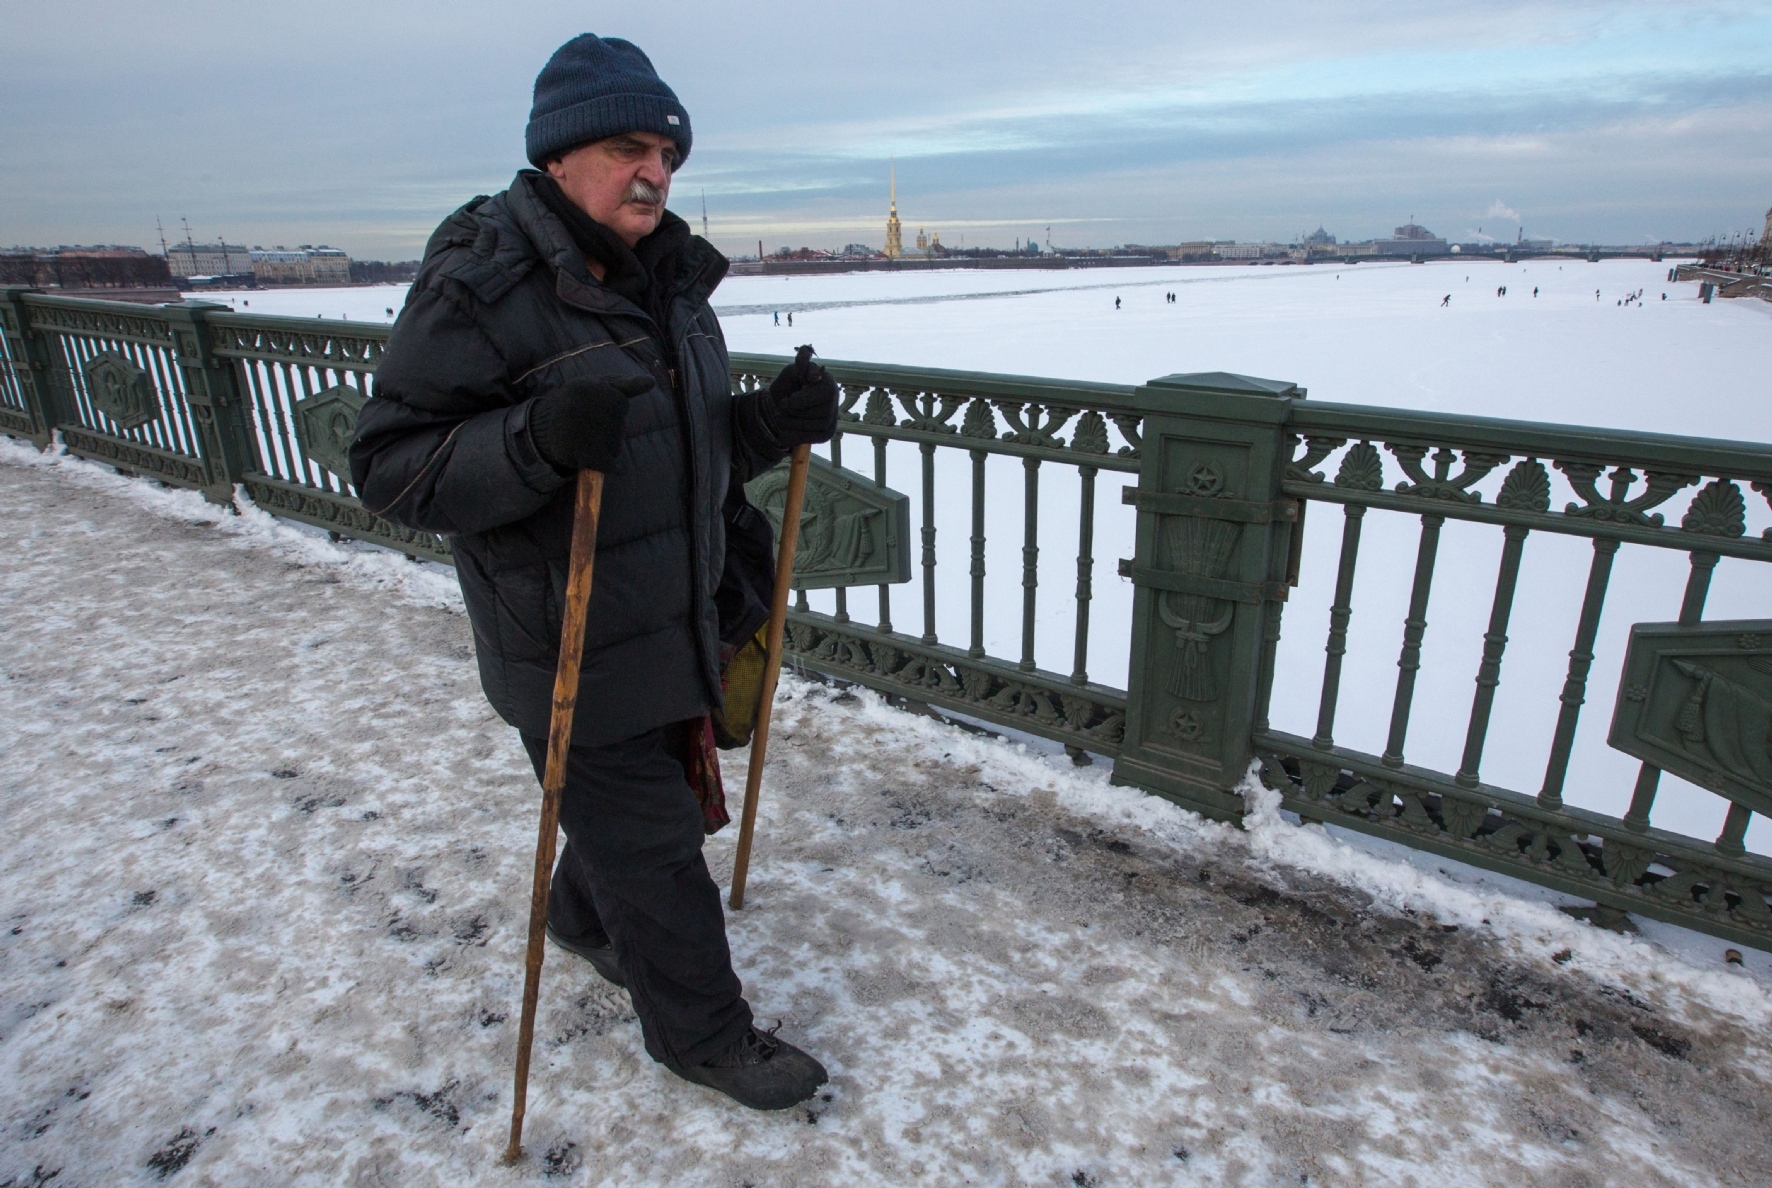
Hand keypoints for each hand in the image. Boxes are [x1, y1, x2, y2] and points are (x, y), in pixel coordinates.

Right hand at [528, 374, 651, 472]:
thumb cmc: (575, 402)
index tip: (592, 407)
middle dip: (609, 428)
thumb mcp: (597, 385)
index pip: (621, 405)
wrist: (541, 428)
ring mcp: (586, 432)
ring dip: (607, 446)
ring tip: (585, 439)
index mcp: (590, 387)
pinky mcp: (585, 454)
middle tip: (585, 425)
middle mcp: (587, 408)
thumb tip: (652, 382)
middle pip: (618, 426)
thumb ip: (626, 384)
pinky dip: (614, 467)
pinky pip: (612, 465)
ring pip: (615, 445)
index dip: (611, 408)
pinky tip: (613, 466)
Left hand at [762, 344, 837, 445]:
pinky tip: (785, 429)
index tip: (786, 400)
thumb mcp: (792, 372)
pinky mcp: (825, 435)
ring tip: (782, 416)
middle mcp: (834, 403)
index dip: (800, 401)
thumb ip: (800, 364)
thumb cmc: (790, 386)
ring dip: (787, 423)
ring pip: (806, 428)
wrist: (782, 406)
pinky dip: (790, 435)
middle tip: (783, 406)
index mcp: (829, 384)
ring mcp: (831, 421)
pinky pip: (805, 439)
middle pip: (812, 414)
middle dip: (790, 412)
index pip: (821, 396)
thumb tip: (805, 353)